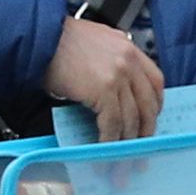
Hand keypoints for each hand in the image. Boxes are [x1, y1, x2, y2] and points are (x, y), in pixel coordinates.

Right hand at [47, 17, 163, 141]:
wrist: (40, 37)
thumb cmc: (60, 40)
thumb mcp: (97, 41)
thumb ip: (113, 59)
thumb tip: (116, 86)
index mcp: (129, 47)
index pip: (155, 81)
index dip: (155, 105)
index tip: (150, 119)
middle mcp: (129, 61)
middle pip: (148, 104)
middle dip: (145, 131)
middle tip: (139, 148)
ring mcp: (119, 75)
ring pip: (132, 118)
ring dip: (127, 143)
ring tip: (120, 157)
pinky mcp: (104, 90)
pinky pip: (113, 123)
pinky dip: (109, 140)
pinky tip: (103, 149)